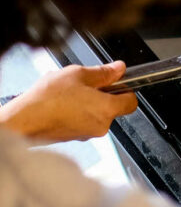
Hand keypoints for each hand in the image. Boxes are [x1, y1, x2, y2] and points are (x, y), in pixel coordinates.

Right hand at [0, 62, 136, 141]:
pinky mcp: (74, 137)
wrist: (22, 122)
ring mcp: (87, 134)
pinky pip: (84, 121)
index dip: (126, 90)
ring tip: (71, 94)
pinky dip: (78, 112)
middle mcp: (101, 125)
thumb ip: (103, 72)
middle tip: (88, 85)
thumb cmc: (47, 100)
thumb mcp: (78, 74)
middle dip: (104, 95)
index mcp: (107, 109)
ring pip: (97, 114)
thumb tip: (118, 69)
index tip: (118, 82)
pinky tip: (63, 104)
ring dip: (89, 103)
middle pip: (113, 108)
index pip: (131, 102)